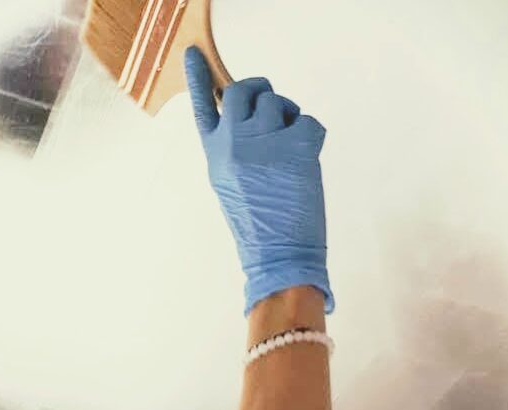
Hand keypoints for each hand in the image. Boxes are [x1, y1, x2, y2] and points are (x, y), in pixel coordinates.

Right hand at [185, 46, 334, 317]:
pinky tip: (306, 161)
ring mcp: (264, 142)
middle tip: (273, 112)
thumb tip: (254, 117)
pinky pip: (308, 121)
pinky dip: (313, 138)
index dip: (199, 78)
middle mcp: (234, 143)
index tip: (194, 54)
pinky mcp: (296, 148)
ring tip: (290, 150)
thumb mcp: (230, 184)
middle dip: (263, 94)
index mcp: (215, 155)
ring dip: (289, 118)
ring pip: (278, 102)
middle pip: (245, 90)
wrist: (277, 255)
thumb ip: (235, 148)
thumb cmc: (258, 226)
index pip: (203, 106)